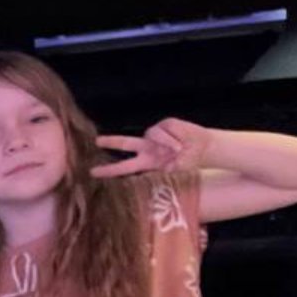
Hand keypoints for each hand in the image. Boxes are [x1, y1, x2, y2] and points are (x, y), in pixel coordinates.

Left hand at [93, 118, 213, 177]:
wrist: (203, 149)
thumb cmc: (187, 163)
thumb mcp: (176, 172)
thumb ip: (165, 171)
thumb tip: (159, 171)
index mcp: (146, 163)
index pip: (124, 167)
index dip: (109, 170)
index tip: (93, 172)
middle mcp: (146, 147)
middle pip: (125, 143)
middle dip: (112, 141)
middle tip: (97, 141)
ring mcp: (154, 136)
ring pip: (151, 136)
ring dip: (167, 143)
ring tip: (179, 149)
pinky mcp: (164, 124)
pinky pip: (163, 130)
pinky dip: (172, 138)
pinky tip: (181, 142)